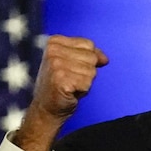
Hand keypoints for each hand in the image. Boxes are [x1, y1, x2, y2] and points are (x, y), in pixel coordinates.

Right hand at [14, 35, 107, 150]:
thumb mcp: (73, 64)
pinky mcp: (60, 79)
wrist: (46, 108)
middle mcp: (53, 50)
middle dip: (86, 72)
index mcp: (54, 42)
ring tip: (70, 86)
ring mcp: (55, 65)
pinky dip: (83, 90)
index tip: (73, 69)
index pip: (88, 44)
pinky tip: (70, 92)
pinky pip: (87, 83)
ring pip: (91, 71)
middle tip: (71, 80)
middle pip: (91, 57)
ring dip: (85, 82)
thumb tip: (105, 59)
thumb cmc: (61, 85)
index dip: (88, 60)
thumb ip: (89, 56)